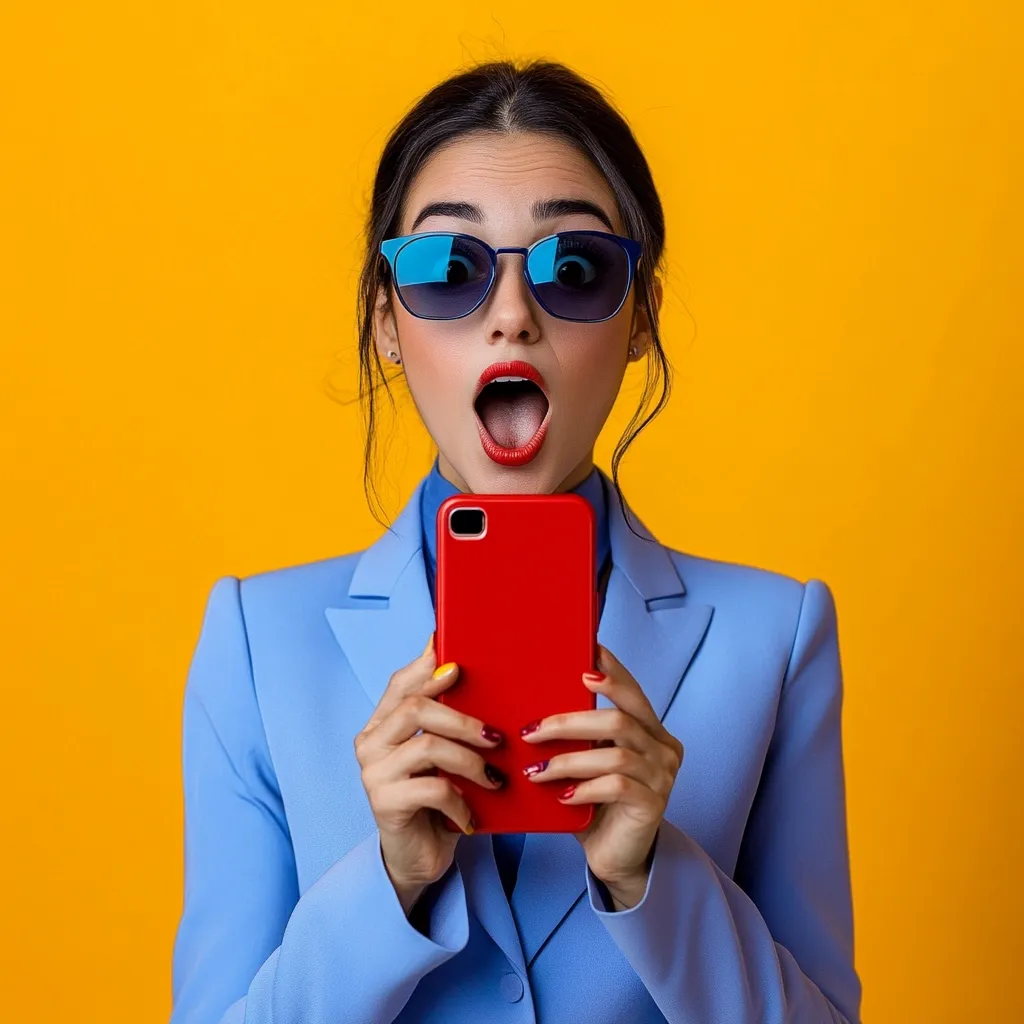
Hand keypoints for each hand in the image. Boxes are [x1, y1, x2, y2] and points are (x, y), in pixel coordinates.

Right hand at [354, 634, 505, 913]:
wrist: (418, 858)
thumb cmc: (436, 800)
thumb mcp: (442, 756)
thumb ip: (447, 721)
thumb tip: (468, 674)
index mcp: (382, 724)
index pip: (400, 684)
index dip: (427, 669)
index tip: (460, 663)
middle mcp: (370, 743)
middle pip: (415, 708)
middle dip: (463, 719)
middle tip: (496, 737)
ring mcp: (374, 773)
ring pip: (428, 746)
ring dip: (470, 760)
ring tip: (494, 778)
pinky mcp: (384, 803)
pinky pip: (433, 788)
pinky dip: (461, 801)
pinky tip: (471, 815)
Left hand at [519, 644, 683, 905]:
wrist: (615, 855)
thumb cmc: (594, 802)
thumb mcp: (586, 761)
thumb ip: (577, 736)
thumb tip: (532, 705)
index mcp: (650, 729)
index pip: (633, 692)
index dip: (613, 671)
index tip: (590, 650)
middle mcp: (663, 747)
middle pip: (619, 718)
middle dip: (569, 721)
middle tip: (531, 730)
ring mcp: (663, 776)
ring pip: (614, 753)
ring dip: (567, 760)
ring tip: (536, 770)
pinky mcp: (653, 803)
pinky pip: (615, 785)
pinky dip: (583, 788)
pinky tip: (560, 796)